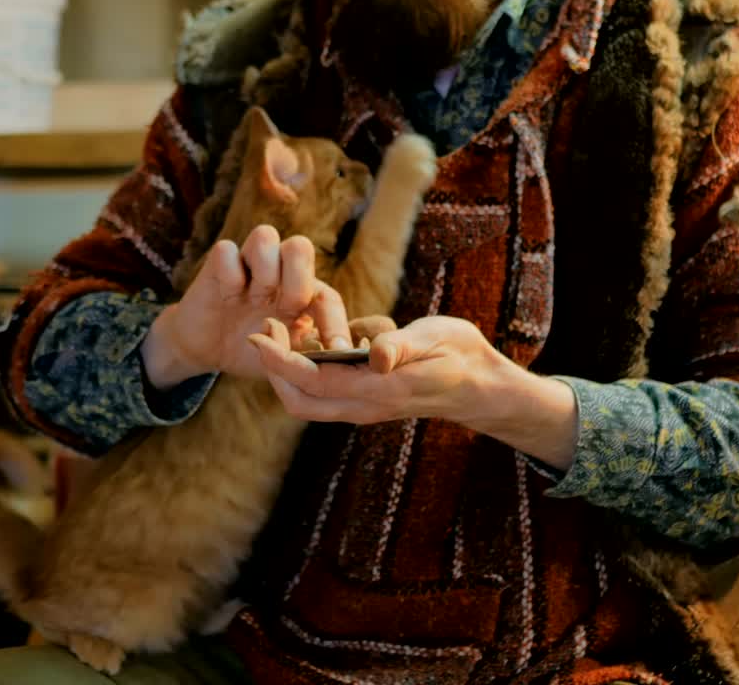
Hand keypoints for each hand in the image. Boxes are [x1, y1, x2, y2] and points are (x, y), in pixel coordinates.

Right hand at [142, 225, 350, 388]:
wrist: (209, 352)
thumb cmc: (253, 351)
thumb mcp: (285, 361)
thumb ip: (310, 355)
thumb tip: (339, 352)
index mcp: (303, 293)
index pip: (328, 297)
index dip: (334, 323)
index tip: (334, 350)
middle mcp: (280, 270)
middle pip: (300, 246)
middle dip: (297, 283)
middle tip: (285, 311)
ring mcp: (248, 263)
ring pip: (265, 236)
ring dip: (263, 275)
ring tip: (254, 302)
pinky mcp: (218, 264)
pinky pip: (226, 249)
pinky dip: (229, 276)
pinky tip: (227, 299)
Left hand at [248, 315, 579, 468]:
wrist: (480, 387)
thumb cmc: (461, 354)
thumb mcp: (438, 338)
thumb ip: (403, 346)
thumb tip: (374, 354)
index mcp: (380, 389)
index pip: (315, 381)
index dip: (280, 361)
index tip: (258, 335)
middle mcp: (366, 406)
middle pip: (300, 402)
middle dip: (274, 370)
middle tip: (267, 329)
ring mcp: (364, 409)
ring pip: (308, 402)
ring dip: (287, 372)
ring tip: (284, 330)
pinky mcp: (366, 403)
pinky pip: (323, 395)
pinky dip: (305, 373)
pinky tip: (311, 340)